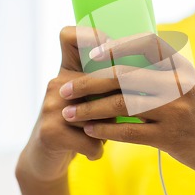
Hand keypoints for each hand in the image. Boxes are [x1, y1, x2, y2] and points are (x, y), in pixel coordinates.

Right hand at [16, 27, 108, 182]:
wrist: (44, 158)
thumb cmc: (81, 125)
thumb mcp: (94, 99)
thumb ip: (112, 84)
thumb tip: (149, 77)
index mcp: (69, 69)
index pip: (71, 36)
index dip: (92, 36)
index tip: (113, 54)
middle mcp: (58, 81)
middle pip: (100, 81)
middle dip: (118, 103)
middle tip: (123, 116)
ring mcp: (51, 105)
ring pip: (101, 114)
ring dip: (108, 130)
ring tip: (102, 136)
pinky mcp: (50, 131)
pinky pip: (91, 139)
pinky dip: (97, 149)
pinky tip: (93, 151)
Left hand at [59, 32, 194, 181]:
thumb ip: (168, 74)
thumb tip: (130, 62)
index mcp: (184, 67)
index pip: (148, 42)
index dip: (118, 44)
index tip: (94, 54)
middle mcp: (180, 85)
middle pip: (125, 76)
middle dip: (88, 82)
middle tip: (64, 89)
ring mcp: (176, 111)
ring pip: (122, 105)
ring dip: (90, 109)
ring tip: (69, 113)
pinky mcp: (171, 138)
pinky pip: (129, 132)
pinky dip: (105, 131)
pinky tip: (89, 130)